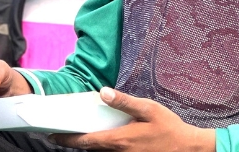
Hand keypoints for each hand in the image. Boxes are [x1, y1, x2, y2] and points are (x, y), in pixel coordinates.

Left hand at [50, 87, 215, 151]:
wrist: (186, 149)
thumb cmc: (168, 128)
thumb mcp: (148, 109)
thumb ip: (124, 102)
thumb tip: (103, 92)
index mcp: (120, 140)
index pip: (86, 141)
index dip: (67, 139)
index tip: (52, 135)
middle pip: (89, 150)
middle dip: (74, 142)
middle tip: (60, 133)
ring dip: (88, 145)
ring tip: (78, 134)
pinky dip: (101, 146)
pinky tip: (103, 137)